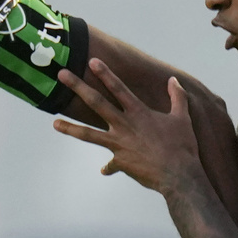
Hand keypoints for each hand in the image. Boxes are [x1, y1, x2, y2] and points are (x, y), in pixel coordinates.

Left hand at [53, 59, 201, 192]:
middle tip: (61, 75)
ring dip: (71, 128)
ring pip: (89, 134)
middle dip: (78, 87)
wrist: (179, 176)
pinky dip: (109, 167)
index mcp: (139, 112)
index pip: (118, 88)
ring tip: (54, 124)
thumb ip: (177, 97)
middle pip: (96, 103)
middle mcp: (124, 125)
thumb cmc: (183, 146)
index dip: (105, 73)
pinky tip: (104, 170)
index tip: (92, 61)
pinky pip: (111, 164)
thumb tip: (174, 80)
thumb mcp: (182, 118)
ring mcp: (119, 144)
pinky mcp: (120, 161)